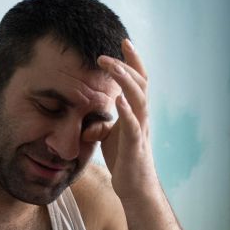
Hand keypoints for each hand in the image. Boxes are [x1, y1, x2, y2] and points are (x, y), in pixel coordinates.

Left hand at [92, 39, 158, 200]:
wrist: (135, 187)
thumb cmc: (124, 160)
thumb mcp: (109, 134)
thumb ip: (102, 119)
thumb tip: (87, 112)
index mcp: (136, 111)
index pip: (138, 80)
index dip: (132, 60)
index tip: (123, 41)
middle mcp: (142, 117)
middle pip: (140, 83)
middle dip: (126, 64)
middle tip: (110, 51)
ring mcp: (141, 131)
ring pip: (139, 99)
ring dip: (125, 81)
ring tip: (112, 67)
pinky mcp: (135, 147)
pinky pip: (133, 126)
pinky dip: (127, 111)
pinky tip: (118, 99)